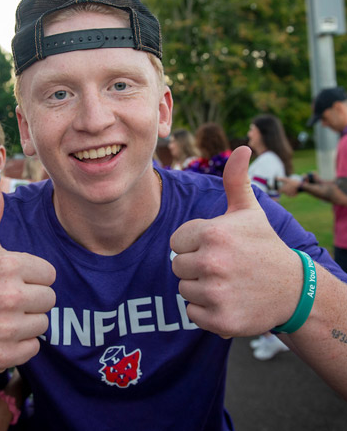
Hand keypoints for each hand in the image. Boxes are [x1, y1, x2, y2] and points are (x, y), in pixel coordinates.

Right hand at [0, 174, 55, 370]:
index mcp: (7, 265)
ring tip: (0, 315)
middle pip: (49, 299)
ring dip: (26, 321)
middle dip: (32, 299)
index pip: (49, 274)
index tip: (10, 278)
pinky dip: (20, 344)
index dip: (32, 276)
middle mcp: (7, 297)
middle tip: (5, 298)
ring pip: (42, 324)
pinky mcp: (0, 355)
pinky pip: (33, 348)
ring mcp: (3, 328)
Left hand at [170, 146, 301, 337]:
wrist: (293, 289)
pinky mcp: (220, 321)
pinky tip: (228, 300)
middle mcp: (212, 262)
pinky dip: (206, 311)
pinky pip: (192, 313)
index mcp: (212, 233)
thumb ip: (236, 179)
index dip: (193, 244)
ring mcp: (216, 293)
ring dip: (200, 288)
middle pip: (177, 266)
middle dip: (195, 266)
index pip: (175, 243)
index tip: (216, 247)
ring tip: (226, 282)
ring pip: (183, 290)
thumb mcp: (249, 211)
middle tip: (222, 266)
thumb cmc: (263, 245)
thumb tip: (242, 147)